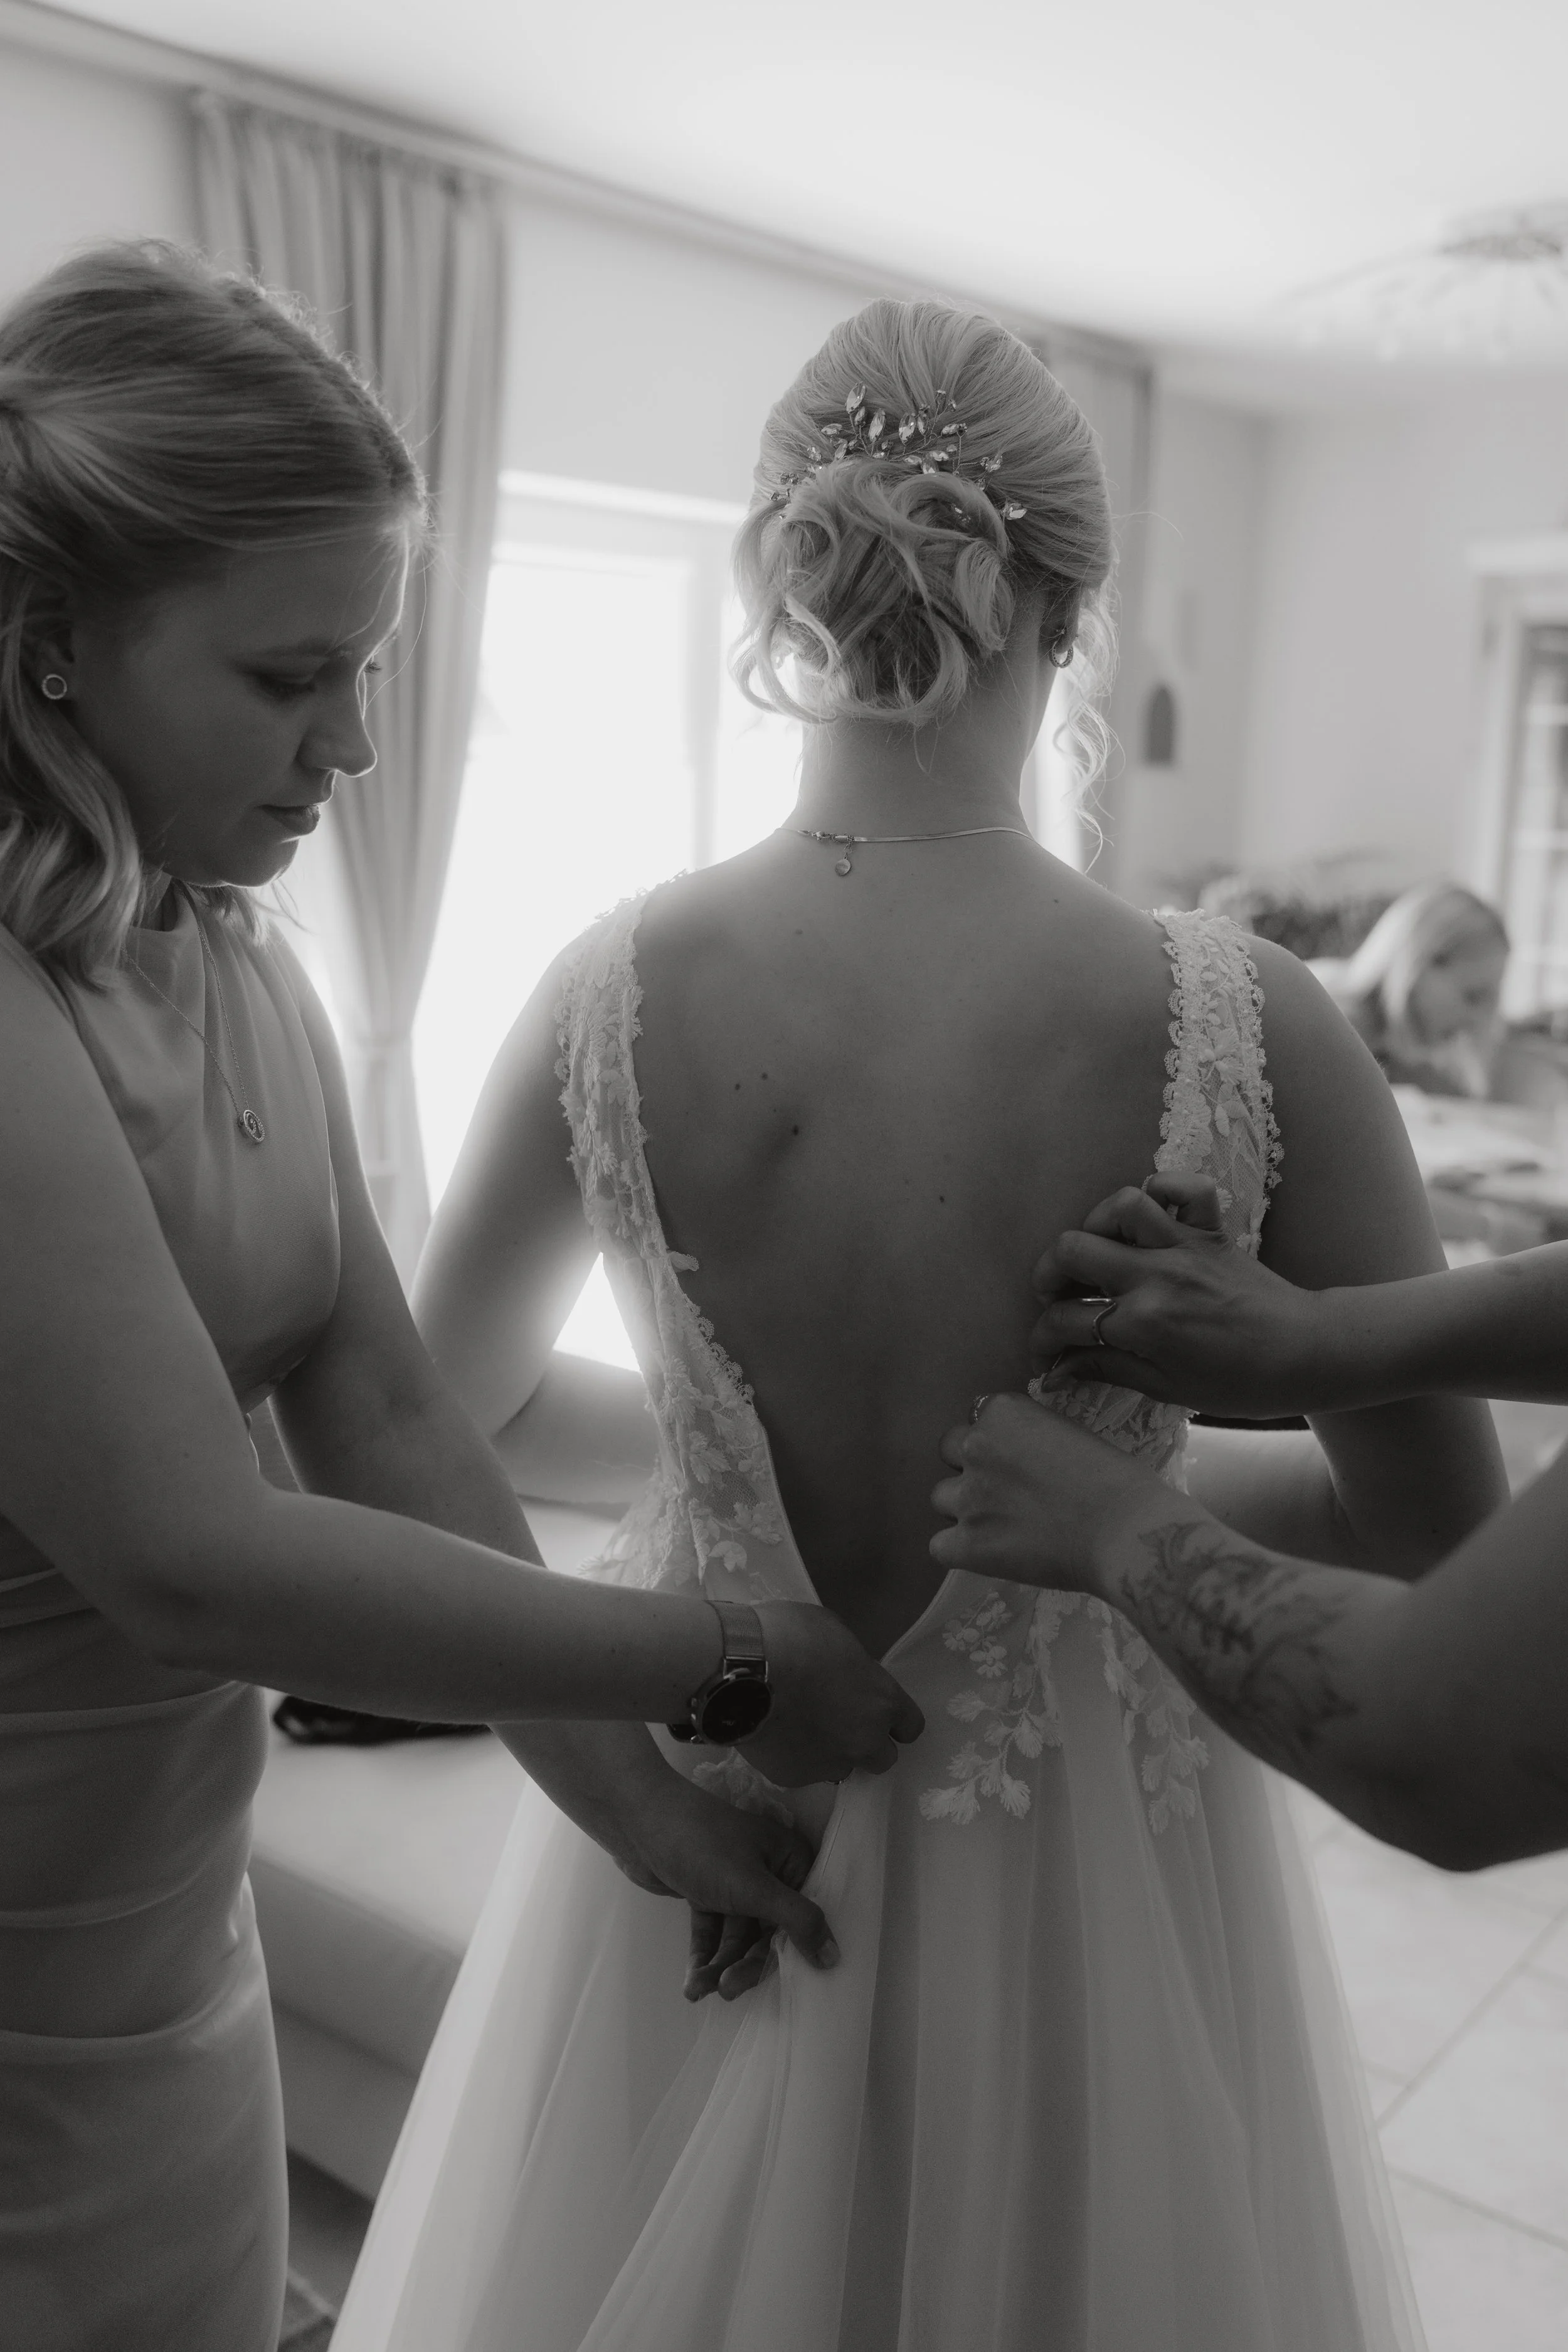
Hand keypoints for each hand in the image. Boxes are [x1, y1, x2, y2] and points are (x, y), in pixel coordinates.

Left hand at [616, 1774, 836, 1994]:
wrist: (638, 1822)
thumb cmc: (703, 1847)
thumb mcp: (754, 1886)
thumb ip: (797, 1922)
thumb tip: (834, 1957)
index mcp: (790, 1861)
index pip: (803, 1917)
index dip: (794, 1953)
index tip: (783, 1988)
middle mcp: (768, 1874)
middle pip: (768, 1934)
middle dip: (746, 1965)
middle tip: (727, 1990)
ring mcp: (735, 1884)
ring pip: (736, 1939)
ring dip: (720, 1967)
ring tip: (698, 1989)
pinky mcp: (707, 1893)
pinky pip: (712, 1934)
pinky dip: (703, 1957)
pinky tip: (691, 1983)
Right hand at [741, 1603, 923, 1786]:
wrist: (739, 1672)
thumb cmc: (790, 1638)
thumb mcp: (833, 1632)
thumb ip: (852, 1663)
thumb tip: (847, 1673)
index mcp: (882, 1701)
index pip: (911, 1726)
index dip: (895, 1720)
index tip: (878, 1711)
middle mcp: (864, 1740)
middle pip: (883, 1758)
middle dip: (866, 1743)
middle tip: (839, 1721)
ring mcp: (830, 1763)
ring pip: (841, 1767)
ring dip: (830, 1752)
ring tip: (800, 1727)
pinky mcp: (795, 1778)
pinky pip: (803, 1771)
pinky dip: (794, 1757)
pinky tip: (775, 1733)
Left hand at [930, 1392, 1165, 1590]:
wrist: (1123, 1531)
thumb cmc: (1116, 1482)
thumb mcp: (1070, 1434)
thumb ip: (1032, 1438)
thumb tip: (1020, 1456)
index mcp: (1003, 1412)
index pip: (979, 1418)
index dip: (999, 1441)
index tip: (1021, 1460)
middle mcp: (976, 1447)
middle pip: (950, 1451)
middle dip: (973, 1467)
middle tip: (1007, 1490)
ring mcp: (968, 1496)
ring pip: (941, 1497)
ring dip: (964, 1508)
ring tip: (1002, 1525)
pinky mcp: (967, 1544)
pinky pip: (938, 1545)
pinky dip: (959, 1550)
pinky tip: (989, 1553)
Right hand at [1030, 1176, 1330, 1418]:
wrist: (1307, 1355)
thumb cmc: (1241, 1383)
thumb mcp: (1167, 1387)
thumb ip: (1107, 1369)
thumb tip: (1058, 1371)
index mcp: (1143, 1322)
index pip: (1067, 1321)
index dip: (1042, 1341)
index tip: (1042, 1354)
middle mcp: (1157, 1275)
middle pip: (1074, 1250)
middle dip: (1048, 1275)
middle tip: (1056, 1296)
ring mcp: (1186, 1247)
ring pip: (1122, 1205)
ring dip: (1097, 1224)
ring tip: (1097, 1250)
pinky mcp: (1212, 1232)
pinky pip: (1186, 1187)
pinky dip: (1164, 1187)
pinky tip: (1153, 1212)